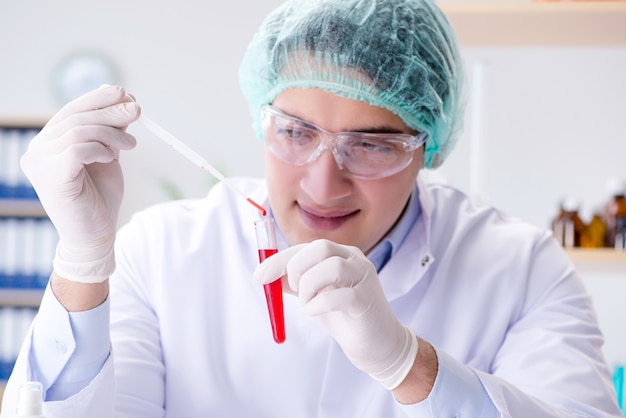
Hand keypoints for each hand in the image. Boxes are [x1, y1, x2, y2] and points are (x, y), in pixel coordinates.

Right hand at [20, 85, 139, 282]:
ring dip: (112, 134)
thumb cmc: (100, 196)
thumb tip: (122, 96)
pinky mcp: (49, 176)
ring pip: (80, 131)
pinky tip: (111, 158)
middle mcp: (37, 149)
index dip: (99, 100)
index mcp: (49, 142)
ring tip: (130, 146)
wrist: (96, 234)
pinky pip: (77, 149)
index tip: (127, 95)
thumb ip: (110, 129)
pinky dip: (99, 149)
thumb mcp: (109, 154)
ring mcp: (39, 163)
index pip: (72, 110)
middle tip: (138, 111)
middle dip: (111, 111)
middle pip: (76, 117)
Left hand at [254, 239, 417, 389]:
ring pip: (331, 267)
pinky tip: (317, 312)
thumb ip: (292, 283)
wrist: (377, 344)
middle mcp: (355, 260)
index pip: (306, 247)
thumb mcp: (313, 294)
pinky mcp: (367, 301)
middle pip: (321, 247)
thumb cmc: (343, 315)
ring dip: (309, 287)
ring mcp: (364, 278)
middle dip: (297, 268)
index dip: (279, 260)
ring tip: (309, 304)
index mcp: (340, 254)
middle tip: (294, 291)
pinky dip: (318, 305)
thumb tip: (264, 275)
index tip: (259, 276)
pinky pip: (338, 296)